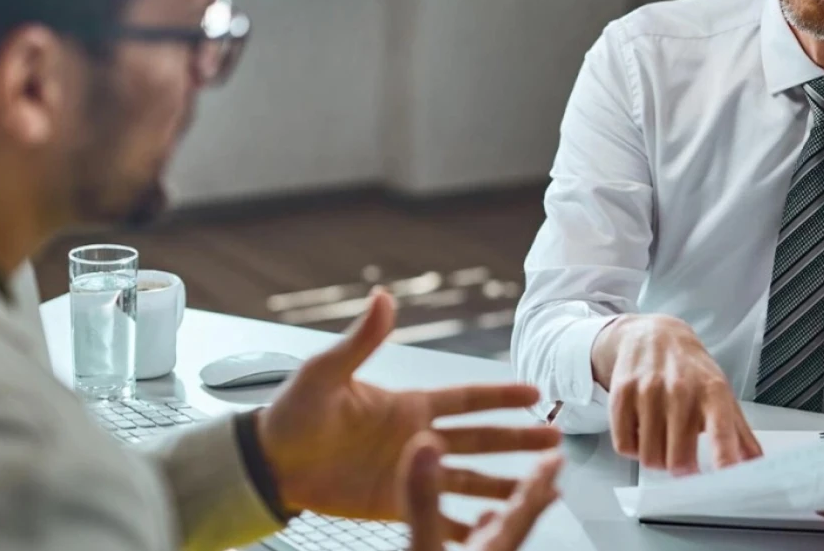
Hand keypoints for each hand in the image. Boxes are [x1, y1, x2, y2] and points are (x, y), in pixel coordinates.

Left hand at [257, 290, 562, 540]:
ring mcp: (410, 474)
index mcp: (408, 405)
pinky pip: (439, 516)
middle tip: (555, 442)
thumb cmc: (293, 414)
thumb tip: (382, 297)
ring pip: (470, 481)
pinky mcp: (395, 504)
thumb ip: (361, 340)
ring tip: (541, 490)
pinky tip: (491, 532)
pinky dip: (466, 526)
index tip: (535, 394)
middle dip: (519, 441)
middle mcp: (418, 439)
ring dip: (504, 484)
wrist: (268, 463)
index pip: (466, 399)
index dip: (500, 397)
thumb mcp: (327, 373)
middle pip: (481, 440)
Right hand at [590, 314, 760, 475]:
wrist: (654, 335)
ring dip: (656, 459)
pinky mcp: (622, 393)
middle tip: (683, 461)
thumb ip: (740, 434)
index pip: (721, 431)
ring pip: (649, 457)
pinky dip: (633, 449)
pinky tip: (642, 432)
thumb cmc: (691, 370)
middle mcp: (681, 389)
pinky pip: (624, 445)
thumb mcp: (721, 394)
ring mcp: (648, 390)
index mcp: (713, 391)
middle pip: (678, 459)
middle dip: (682, 469)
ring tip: (662, 441)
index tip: (726, 481)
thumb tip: (756, 467)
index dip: (724, 459)